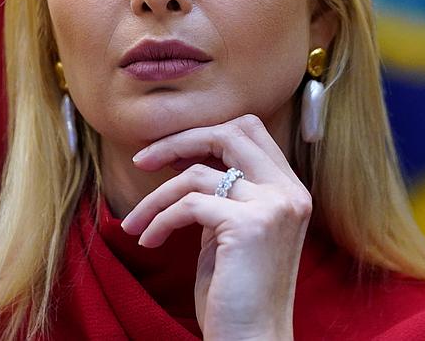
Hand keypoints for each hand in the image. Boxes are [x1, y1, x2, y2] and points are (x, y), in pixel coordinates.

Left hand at [120, 114, 311, 340]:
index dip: (204, 134)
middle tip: (142, 161)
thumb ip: (222, 194)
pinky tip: (148, 241)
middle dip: (178, 141)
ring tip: (135, 224)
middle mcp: (289, 193)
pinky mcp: (249, 226)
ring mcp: (273, 207)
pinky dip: (159, 221)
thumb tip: (182, 158)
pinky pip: (188, 205)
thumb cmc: (236, 293)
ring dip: (155, 198)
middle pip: (230, 132)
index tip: (168, 154)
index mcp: (289, 190)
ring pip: (198, 174)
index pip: (249, 130)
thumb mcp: (229, 232)